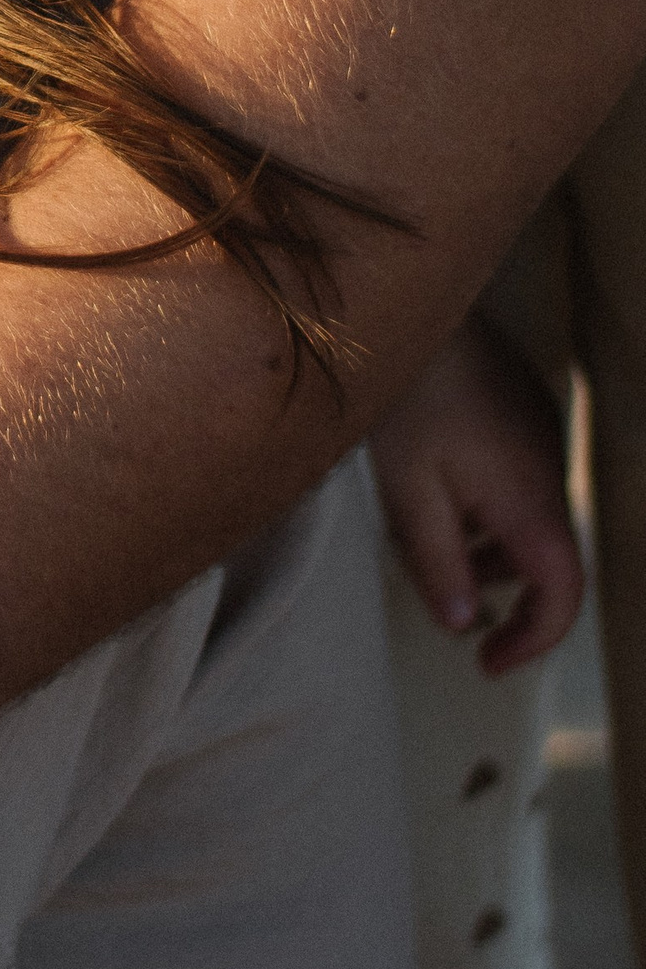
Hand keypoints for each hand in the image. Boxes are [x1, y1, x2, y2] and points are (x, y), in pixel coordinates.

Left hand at [372, 317, 584, 673]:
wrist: (409, 307)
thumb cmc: (406, 399)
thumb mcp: (408, 495)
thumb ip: (438, 564)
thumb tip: (463, 621)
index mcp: (530, 502)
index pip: (562, 595)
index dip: (533, 641)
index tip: (486, 661)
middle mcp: (549, 468)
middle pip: (548, 558)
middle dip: (505, 593)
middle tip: (453, 609)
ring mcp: (539, 432)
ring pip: (529, 516)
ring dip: (492, 547)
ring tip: (432, 547)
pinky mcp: (520, 406)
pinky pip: (517, 476)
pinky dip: (488, 504)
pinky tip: (435, 489)